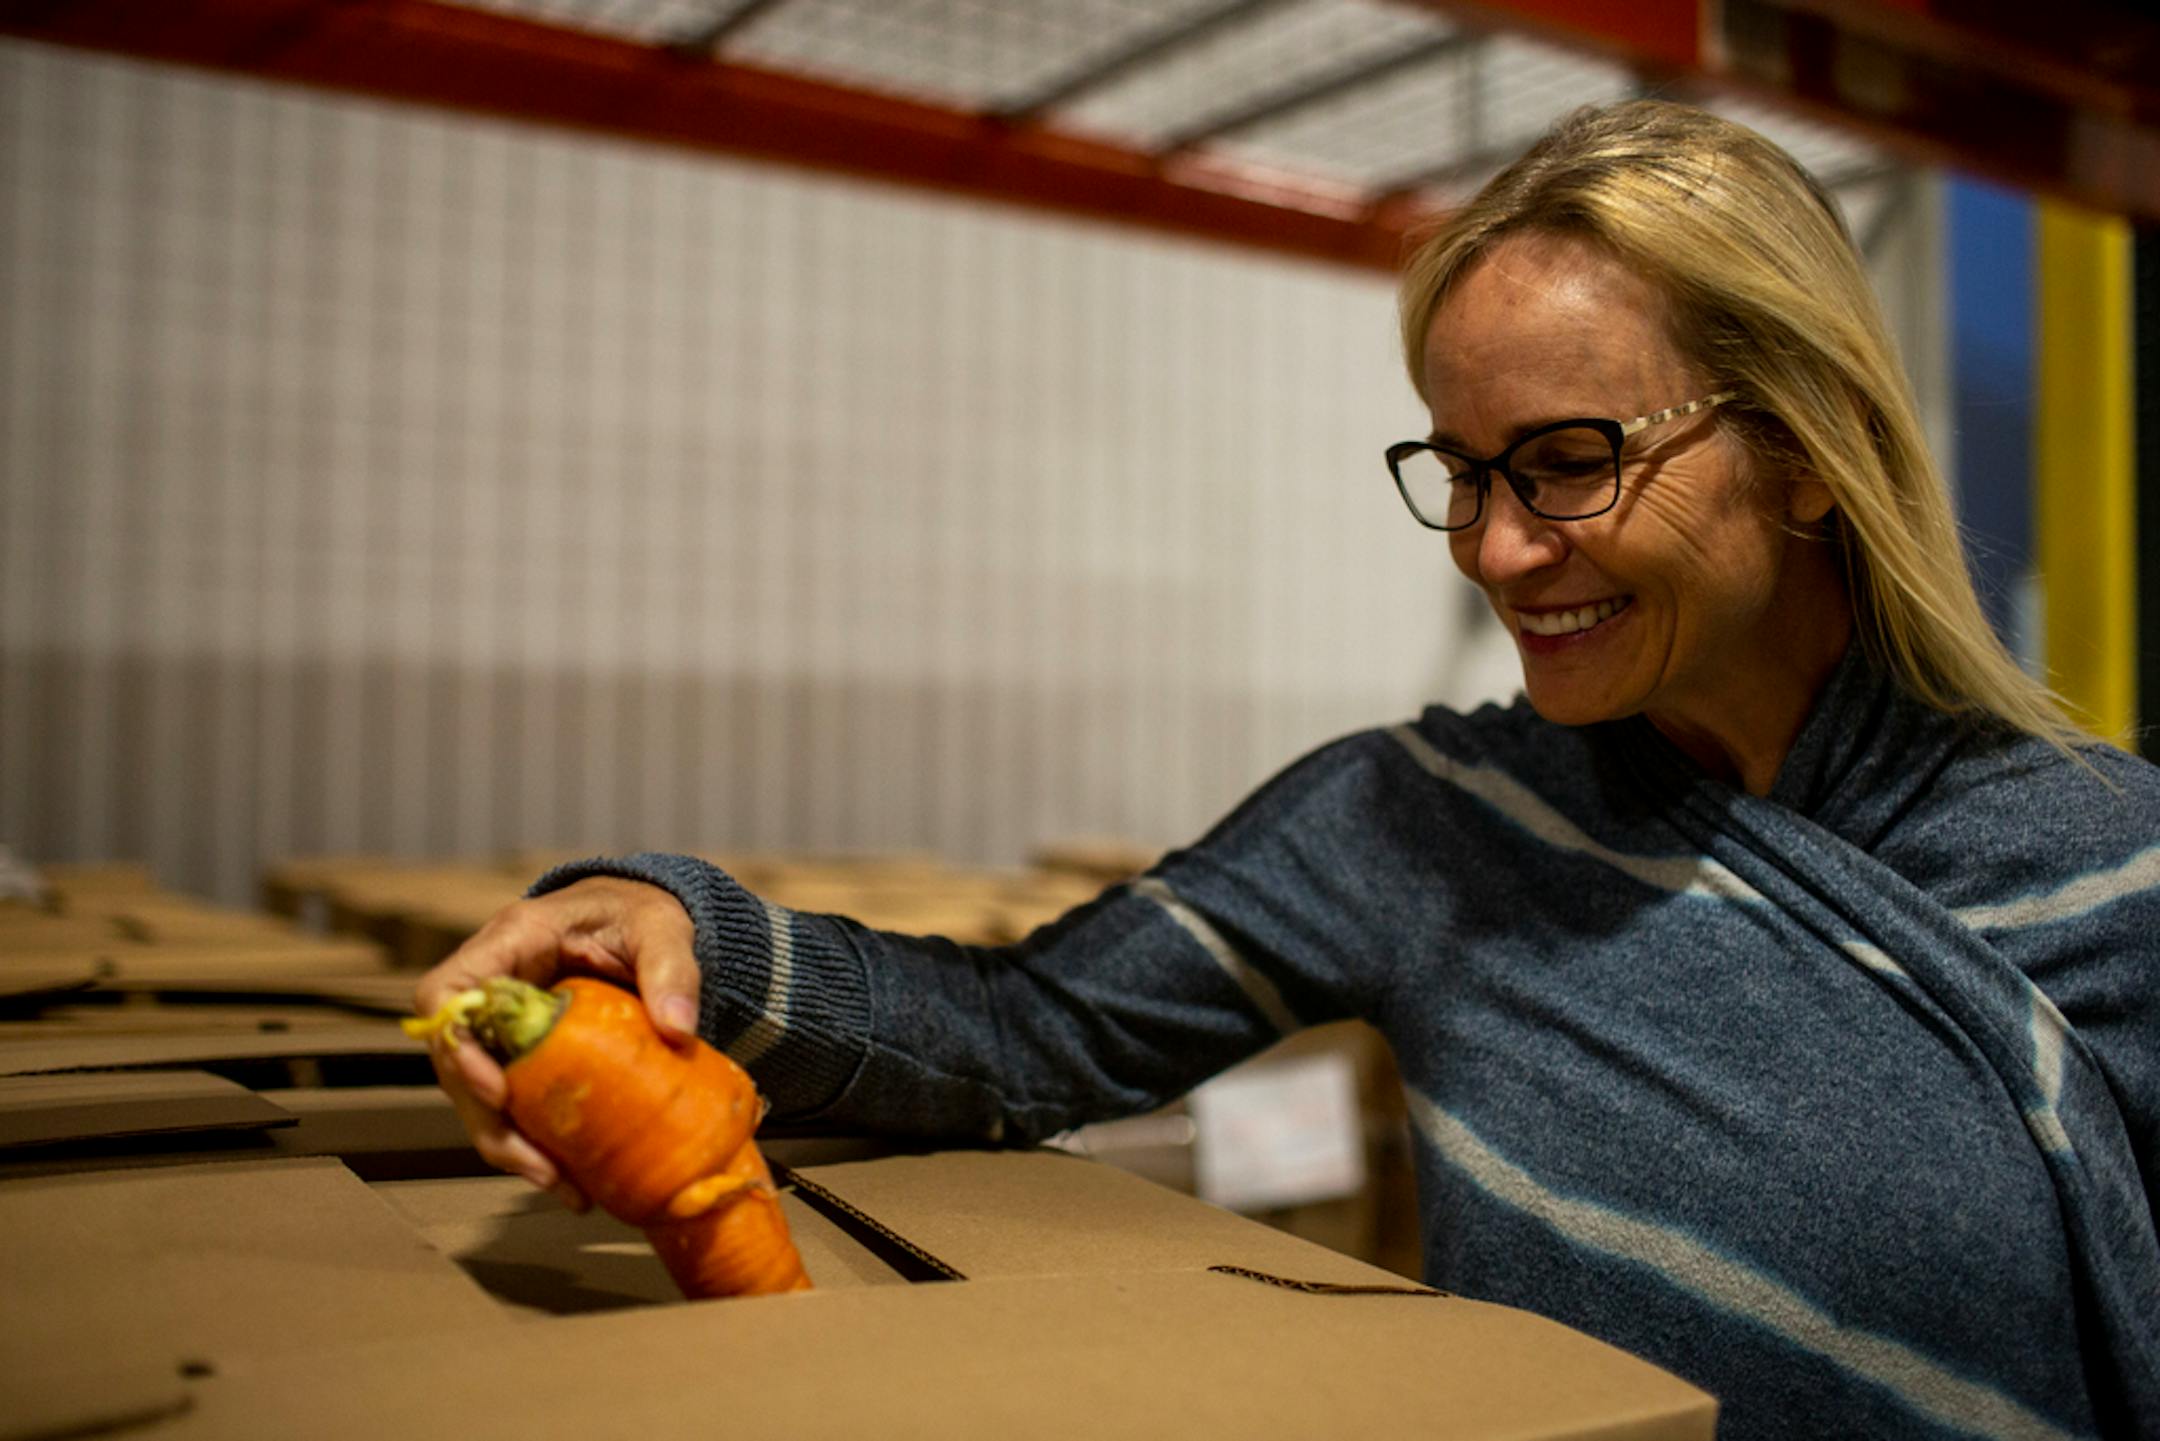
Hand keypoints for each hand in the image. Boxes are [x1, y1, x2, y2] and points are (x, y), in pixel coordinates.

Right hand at [411, 876, 700, 1210]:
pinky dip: (534, 1141)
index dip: (455, 1046)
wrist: (645, 920)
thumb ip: (673, 972)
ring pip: (479, 1094)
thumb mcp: (663, 930)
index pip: (446, 993)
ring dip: (511, 1146)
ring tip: (563, 1189)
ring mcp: (505, 1022)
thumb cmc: (643, 913)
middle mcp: (494, 984)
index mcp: (512, 941)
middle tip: (540, 1167)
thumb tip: (678, 1030)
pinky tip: (571, 1176)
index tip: (497, 1091)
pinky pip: (513, 1102)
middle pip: (456, 1061)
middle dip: (490, 1122)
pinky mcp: (525, 1052)